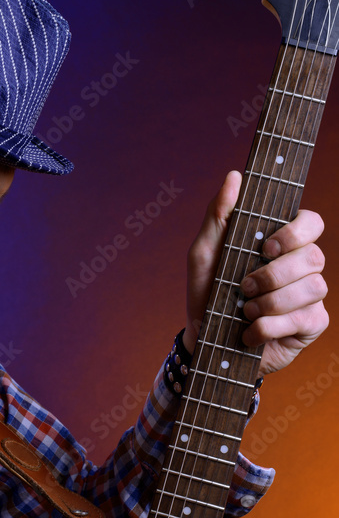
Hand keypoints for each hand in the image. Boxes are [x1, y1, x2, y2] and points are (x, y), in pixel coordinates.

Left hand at [184, 170, 327, 374]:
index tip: (266, 248)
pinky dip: (269, 326)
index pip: (312, 222)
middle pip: (314, 256)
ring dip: (270, 302)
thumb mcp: (204, 253)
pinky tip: (250, 332)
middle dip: (274, 274)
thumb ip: (218, 215)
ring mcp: (311, 296)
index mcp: (282, 243)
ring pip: (313, 287)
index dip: (296, 233)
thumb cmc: (206, 293)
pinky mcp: (312, 324)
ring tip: (245, 311)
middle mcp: (302, 266)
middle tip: (244, 287)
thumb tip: (234, 175)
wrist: (204, 342)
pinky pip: (305, 318)